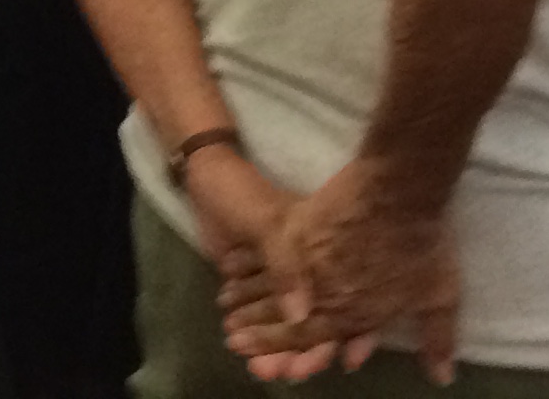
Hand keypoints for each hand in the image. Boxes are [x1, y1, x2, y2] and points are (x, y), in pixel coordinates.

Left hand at [186, 150, 370, 385]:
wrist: (204, 177)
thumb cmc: (242, 192)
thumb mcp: (266, 223)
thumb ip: (285, 266)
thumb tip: (299, 317)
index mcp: (322, 252)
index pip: (343, 302)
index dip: (344, 335)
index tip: (337, 362)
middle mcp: (309, 269)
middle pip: (318, 321)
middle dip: (305, 352)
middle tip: (287, 372)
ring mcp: (282, 279)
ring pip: (291, 325)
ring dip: (279, 351)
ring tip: (261, 369)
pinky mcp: (256, 285)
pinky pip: (262, 318)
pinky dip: (258, 338)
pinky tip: (247, 354)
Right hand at [231, 163, 458, 386]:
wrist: (400, 190)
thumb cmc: (423, 244)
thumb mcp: (439, 295)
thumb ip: (437, 338)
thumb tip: (444, 378)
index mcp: (354, 312)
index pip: (312, 339)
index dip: (286, 351)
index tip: (263, 359)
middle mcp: (327, 293)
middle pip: (285, 319)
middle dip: (257, 332)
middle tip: (231, 338)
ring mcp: (310, 260)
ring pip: (270, 286)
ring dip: (246, 299)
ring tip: (224, 305)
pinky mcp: (298, 227)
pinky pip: (266, 254)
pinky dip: (247, 263)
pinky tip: (230, 265)